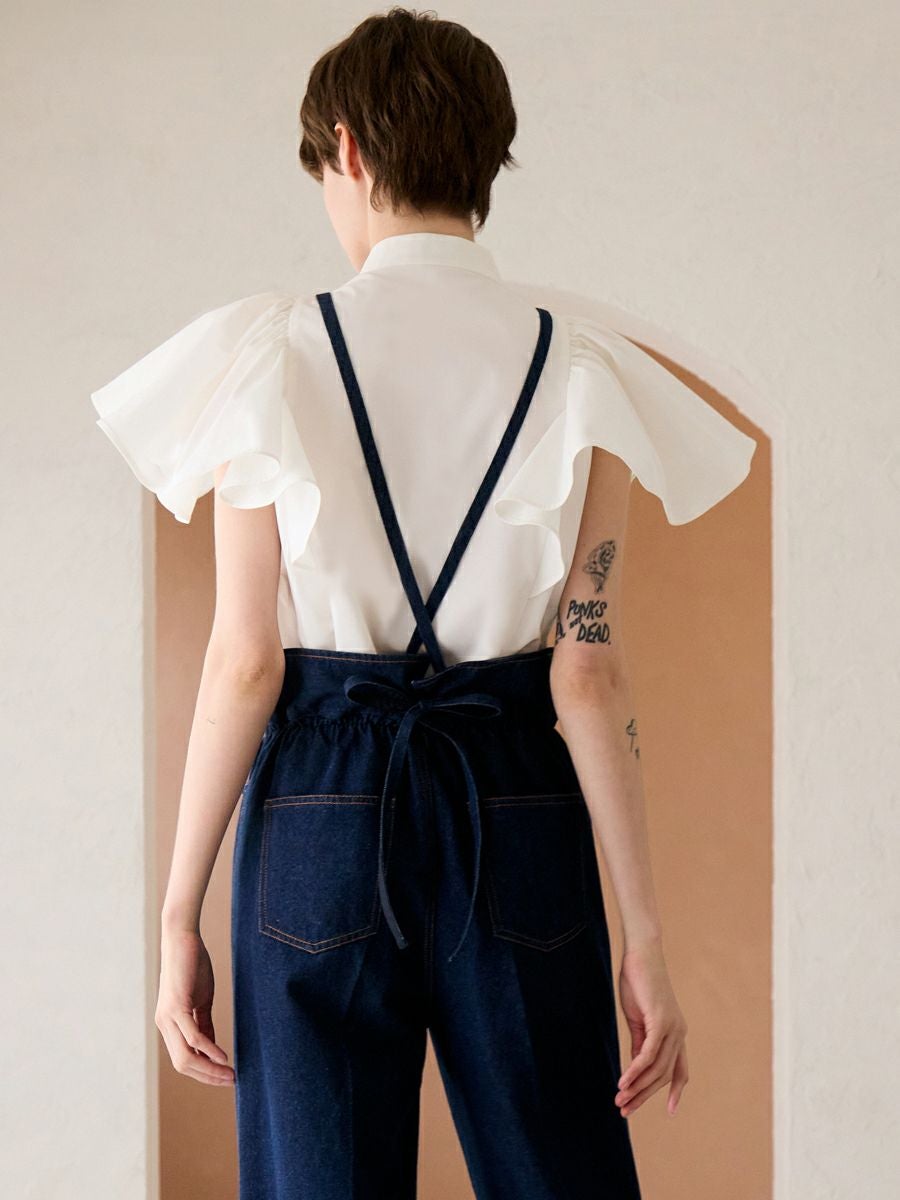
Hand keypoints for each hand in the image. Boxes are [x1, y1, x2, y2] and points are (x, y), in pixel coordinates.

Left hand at [155, 928, 234, 1085]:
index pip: (183, 1060)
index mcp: (169, 1024)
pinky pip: (193, 1037)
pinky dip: (208, 1050)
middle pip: (183, 1065)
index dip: (204, 1073)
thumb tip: (212, 1048)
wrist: (182, 938)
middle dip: (208, 1077)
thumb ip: (204, 1023)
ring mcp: (168, 1017)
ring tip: (229, 1074)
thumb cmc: (193, 965)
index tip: (225, 1077)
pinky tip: (223, 1057)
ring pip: (185, 1057)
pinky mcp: (177, 1006)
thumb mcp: (201, 999)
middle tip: (230, 1081)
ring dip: (209, 1070)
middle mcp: (164, 1025)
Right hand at [615, 936, 687, 1117]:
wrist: (640, 954)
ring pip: (656, 1069)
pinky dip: (635, 1070)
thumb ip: (640, 1043)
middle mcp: (680, 1033)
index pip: (679, 1070)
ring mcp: (672, 1028)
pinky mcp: (661, 1021)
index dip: (675, 1092)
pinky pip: (649, 1054)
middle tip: (625, 1110)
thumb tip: (636, 1068)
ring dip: (636, 1087)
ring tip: (619, 1099)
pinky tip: (623, 1081)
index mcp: (676, 1033)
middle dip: (644, 1095)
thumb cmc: (638, 982)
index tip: (669, 1111)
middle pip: (664, 1076)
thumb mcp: (638, 1019)